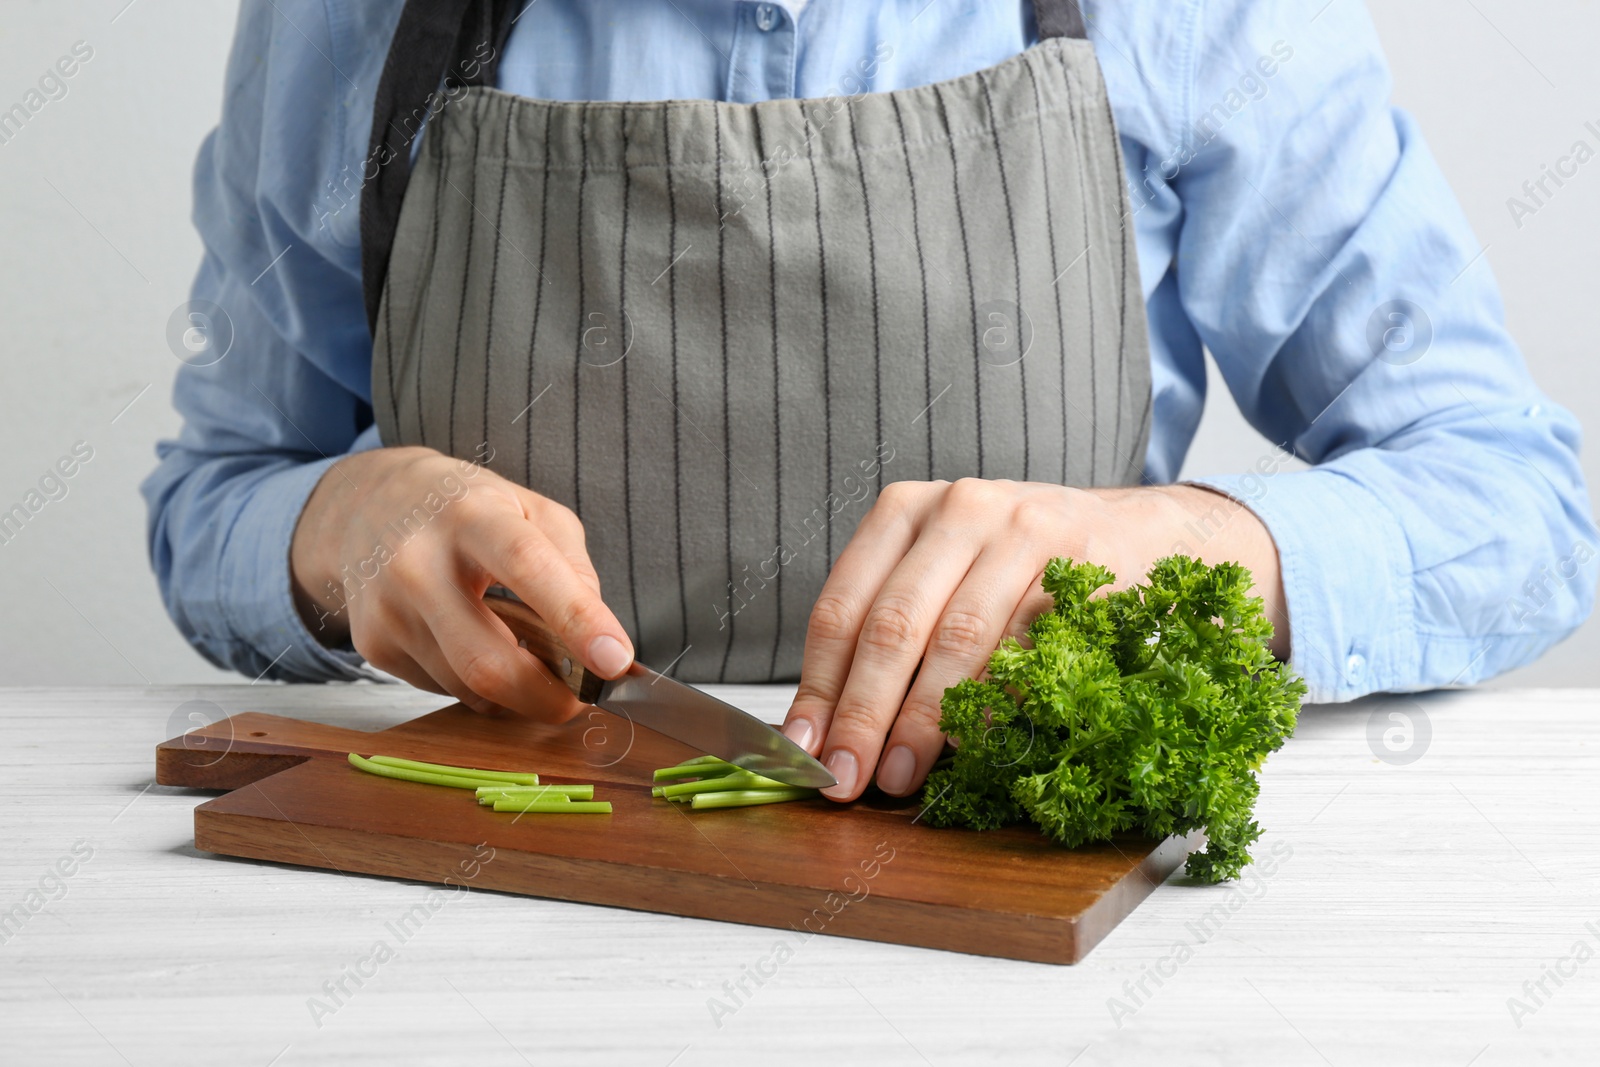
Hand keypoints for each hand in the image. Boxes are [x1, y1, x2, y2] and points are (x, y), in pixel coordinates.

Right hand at [289, 445, 631, 717]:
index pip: (527, 567)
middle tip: (579, 700)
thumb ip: (572, 566)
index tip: (616, 661)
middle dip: (546, 697)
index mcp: (471, 516)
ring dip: (512, 688)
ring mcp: (388, 609)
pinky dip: (474, 683)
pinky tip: (470, 642)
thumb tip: (599, 643)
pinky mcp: (372, 645)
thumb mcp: (530, 509)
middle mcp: (418, 562)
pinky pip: (443, 688)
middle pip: (488, 660)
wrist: (367, 505)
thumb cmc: (466, 508)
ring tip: (519, 650)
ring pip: (469, 686)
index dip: (577, 618)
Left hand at [780, 479, 1285, 801]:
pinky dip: (995, 705)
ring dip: (924, 720)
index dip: (819, 687)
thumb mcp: (943, 578)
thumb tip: (825, 734)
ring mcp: (1022, 530)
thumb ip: (888, 639)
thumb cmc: (1018, 571)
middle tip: (846, 777)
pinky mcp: (1079, 563)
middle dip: (863, 713)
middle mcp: (958, 509)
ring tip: (900, 775)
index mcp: (904, 512)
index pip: (842, 608)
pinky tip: (971, 748)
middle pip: (893, 626)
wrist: (1139, 535)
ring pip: (956, 638)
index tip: (803, 751)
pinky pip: (1026, 647)